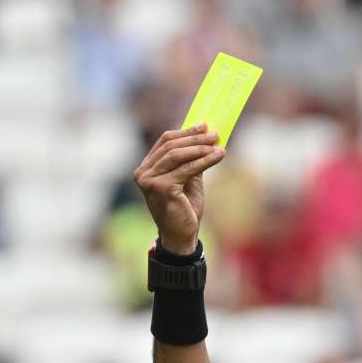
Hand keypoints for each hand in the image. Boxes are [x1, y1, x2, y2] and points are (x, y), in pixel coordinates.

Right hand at [134, 126, 224, 255]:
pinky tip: (218, 156)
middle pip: (171, 146)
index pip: (165, 142)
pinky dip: (204, 161)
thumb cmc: (184, 209)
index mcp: (146, 168)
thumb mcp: (188, 180)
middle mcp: (143, 173)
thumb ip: (191, 160)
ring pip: (178, 155)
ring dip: (200, 148)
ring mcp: (149, 181)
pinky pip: (186, 169)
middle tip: (215, 134)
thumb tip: (205, 138)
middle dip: (195, 138)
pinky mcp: (161, 188)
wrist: (181, 236)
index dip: (186, 132)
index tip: (205, 126)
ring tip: (218, 145)